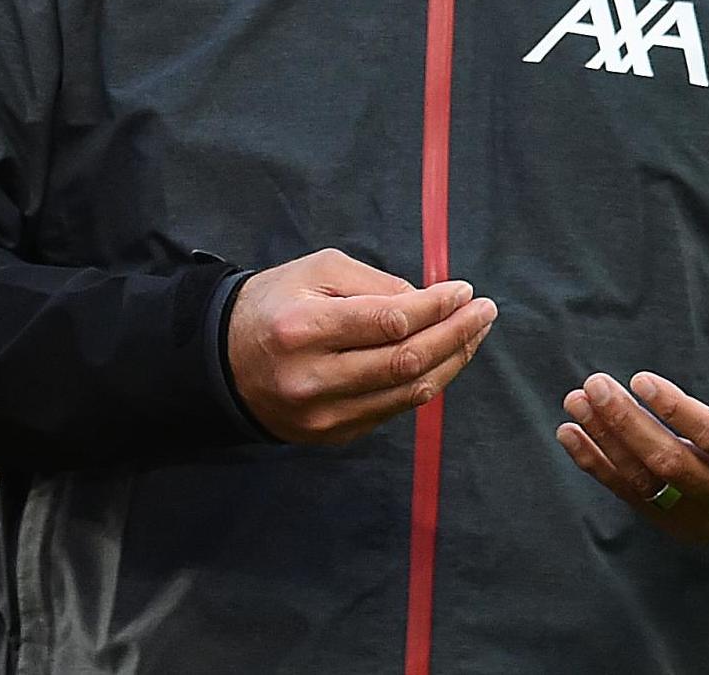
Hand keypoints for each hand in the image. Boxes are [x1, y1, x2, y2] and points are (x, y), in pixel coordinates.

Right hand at [225, 248, 496, 444]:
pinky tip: (442, 360)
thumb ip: (372, 283)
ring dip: (451, 362)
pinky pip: (393, 410)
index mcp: (303, 327)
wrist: (223, 361)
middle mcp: (313, 377)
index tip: (464, 291)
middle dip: (455, 335)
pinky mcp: (333, 435)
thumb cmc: (274, 303)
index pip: (388, 321)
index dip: (435, 307)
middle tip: (485, 312)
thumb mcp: (313, 272)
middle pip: (406, 361)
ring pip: (408, 393)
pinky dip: (424, 383)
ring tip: (473, 334)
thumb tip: (427, 303)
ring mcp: (323, 414)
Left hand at [555, 297, 708, 548]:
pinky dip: (598, 467)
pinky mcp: (683, 527)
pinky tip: (572, 435)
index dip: (678, 411)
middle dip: (628, 423)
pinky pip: (634, 498)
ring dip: (606, 442)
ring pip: (648, 484)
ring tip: (576, 403)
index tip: (640, 379)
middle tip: (595, 384)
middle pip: (674, 463)